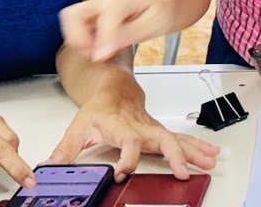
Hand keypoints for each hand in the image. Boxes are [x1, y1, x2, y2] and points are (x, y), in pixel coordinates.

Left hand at [46, 93, 219, 180]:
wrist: (113, 88)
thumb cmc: (98, 109)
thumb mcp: (78, 127)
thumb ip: (66, 149)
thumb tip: (50, 166)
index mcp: (120, 126)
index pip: (127, 143)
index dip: (126, 158)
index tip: (123, 171)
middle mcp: (141, 127)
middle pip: (161, 139)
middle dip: (175, 155)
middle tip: (183, 170)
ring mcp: (153, 129)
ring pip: (177, 138)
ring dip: (194, 151)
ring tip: (209, 162)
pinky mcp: (160, 131)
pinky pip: (181, 139)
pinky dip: (197, 147)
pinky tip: (210, 155)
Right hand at [60, 0, 173, 62]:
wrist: (158, 7)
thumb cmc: (157, 16)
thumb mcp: (150, 27)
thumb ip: (126, 36)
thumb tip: (101, 52)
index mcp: (122, 0)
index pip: (105, 16)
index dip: (103, 39)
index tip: (103, 57)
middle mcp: (103, 0)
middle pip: (73, 13)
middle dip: (77, 38)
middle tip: (93, 53)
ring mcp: (94, 7)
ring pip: (69, 19)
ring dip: (75, 39)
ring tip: (93, 51)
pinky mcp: (89, 16)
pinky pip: (73, 26)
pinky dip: (79, 40)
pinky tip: (95, 48)